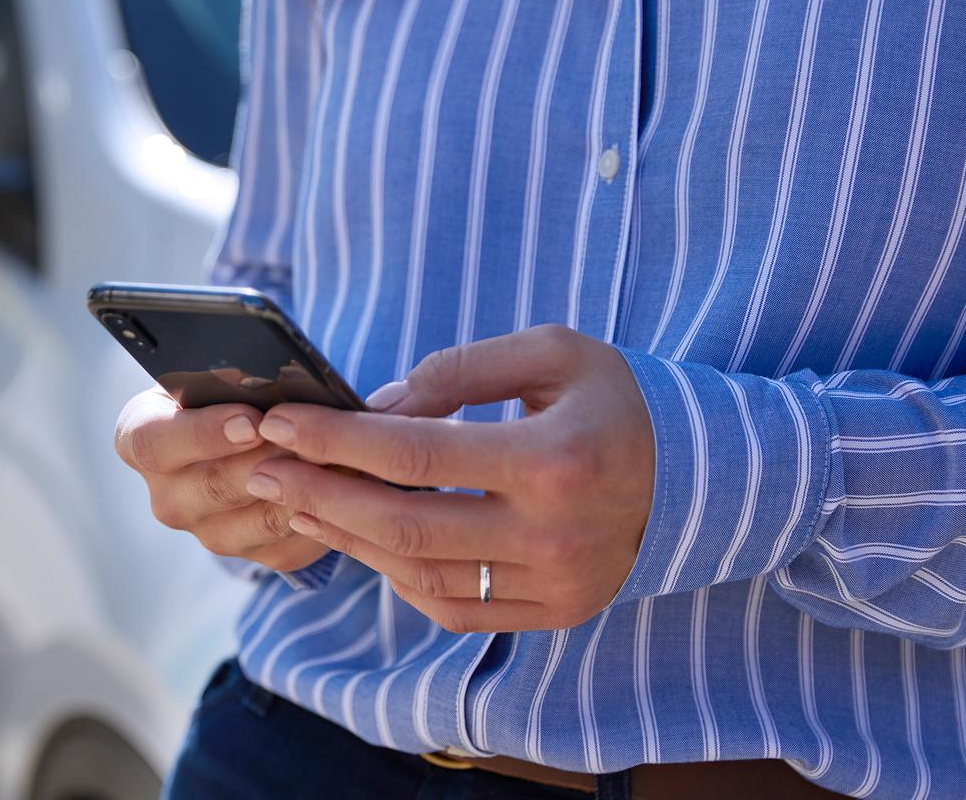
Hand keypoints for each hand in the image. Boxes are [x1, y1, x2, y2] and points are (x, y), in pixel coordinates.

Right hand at [114, 387, 329, 571]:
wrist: (247, 435)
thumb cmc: (229, 391)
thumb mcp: (216, 375)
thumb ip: (230, 378)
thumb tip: (270, 379)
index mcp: (141, 441)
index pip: (154, 444)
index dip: (203, 434)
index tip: (250, 421)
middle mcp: (168, 496)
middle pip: (213, 486)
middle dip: (269, 459)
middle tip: (309, 437)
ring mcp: (208, 532)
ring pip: (259, 519)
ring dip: (303, 486)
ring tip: (340, 455)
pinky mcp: (254, 555)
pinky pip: (292, 542)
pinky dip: (322, 512)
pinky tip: (348, 483)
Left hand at [244, 325, 653, 631]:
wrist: (704, 476)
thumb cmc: (616, 400)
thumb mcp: (552, 353)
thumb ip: (460, 371)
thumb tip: (375, 405)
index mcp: (554, 460)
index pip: (415, 455)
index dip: (336, 439)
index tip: (280, 422)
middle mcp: (555, 535)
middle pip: (404, 525)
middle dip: (319, 495)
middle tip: (260, 469)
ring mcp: (555, 585)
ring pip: (420, 574)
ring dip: (346, 537)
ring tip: (294, 500)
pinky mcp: (555, 613)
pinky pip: (454, 607)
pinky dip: (397, 574)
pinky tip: (361, 536)